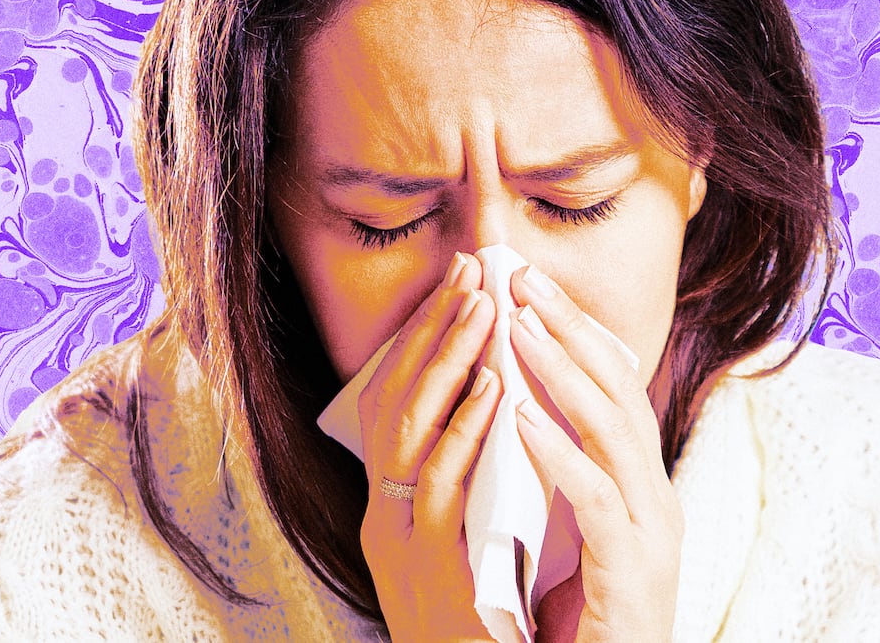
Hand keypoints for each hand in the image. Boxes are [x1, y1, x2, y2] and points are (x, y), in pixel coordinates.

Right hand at [357, 251, 503, 642]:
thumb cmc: (479, 627)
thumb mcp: (463, 544)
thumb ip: (469, 482)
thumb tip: (500, 403)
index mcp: (389, 506)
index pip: (396, 401)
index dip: (424, 338)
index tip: (462, 282)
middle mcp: (380, 516)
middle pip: (393, 401)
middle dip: (432, 332)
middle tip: (471, 272)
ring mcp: (396, 541)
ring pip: (408, 433)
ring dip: (445, 364)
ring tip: (483, 308)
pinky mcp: (425, 569)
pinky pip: (440, 487)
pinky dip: (464, 432)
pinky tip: (493, 390)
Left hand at [509, 265, 683, 642]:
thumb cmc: (581, 625)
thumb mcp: (570, 537)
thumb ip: (558, 480)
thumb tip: (516, 413)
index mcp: (641, 488)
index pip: (617, 390)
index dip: (579, 333)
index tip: (532, 286)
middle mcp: (656, 501)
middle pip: (620, 392)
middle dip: (572, 330)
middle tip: (524, 278)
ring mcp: (652, 536)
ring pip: (612, 433)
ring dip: (561, 374)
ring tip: (516, 327)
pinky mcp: (632, 575)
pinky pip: (595, 501)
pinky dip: (559, 454)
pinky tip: (521, 419)